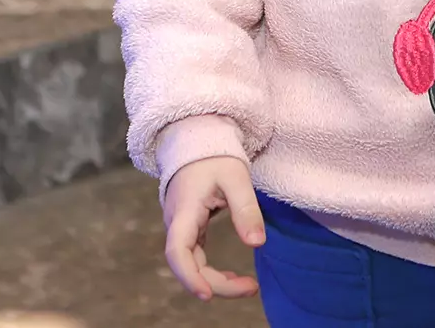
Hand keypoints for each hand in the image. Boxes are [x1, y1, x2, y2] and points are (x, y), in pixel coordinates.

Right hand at [162, 156, 264, 300]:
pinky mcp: (189, 227)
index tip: (207, 295)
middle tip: (250, 288)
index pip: (177, 251)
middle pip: (187, 263)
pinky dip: (211, 270)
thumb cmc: (216, 156)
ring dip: (215, 279)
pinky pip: (195, 255)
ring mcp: (181, 226)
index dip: (189, 276)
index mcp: (184, 211)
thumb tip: (257, 245)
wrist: (198, 139)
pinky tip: (229, 276)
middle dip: (215, 283)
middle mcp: (177, 223)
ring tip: (247, 286)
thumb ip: (246, 210)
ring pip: (191, 262)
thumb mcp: (236, 177)